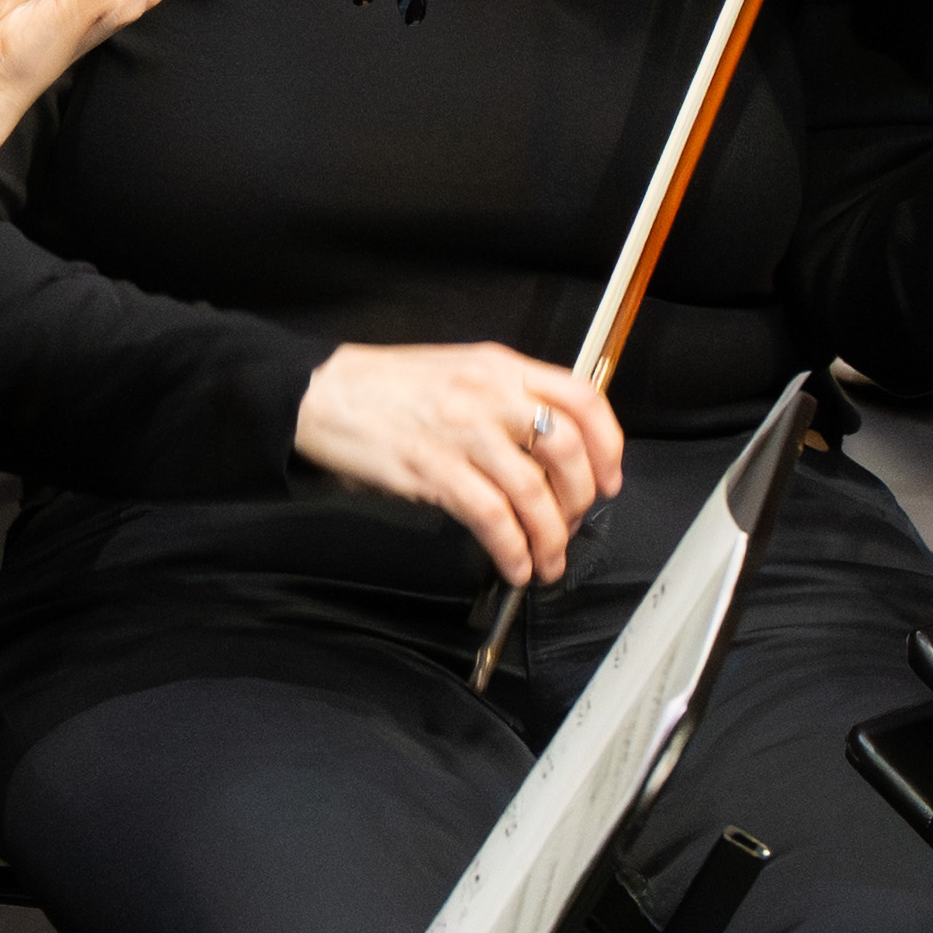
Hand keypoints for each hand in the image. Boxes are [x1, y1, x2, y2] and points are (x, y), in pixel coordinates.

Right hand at [299, 336, 624, 574]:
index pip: (582, 398)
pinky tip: (513, 564)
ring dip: (549, 538)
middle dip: (581, 501)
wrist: (323, 393)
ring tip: (546, 561)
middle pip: (567, 451)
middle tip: (573, 525)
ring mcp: (463, 432)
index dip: (608, 445)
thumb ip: (509, 398)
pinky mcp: (433, 470)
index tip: (610, 478)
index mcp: (501, 367)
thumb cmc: (388, 387)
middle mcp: (490, 395)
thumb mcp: (461, 371)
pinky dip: (511, 549)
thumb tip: (552, 451)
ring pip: (533, 493)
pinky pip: (492, 518)